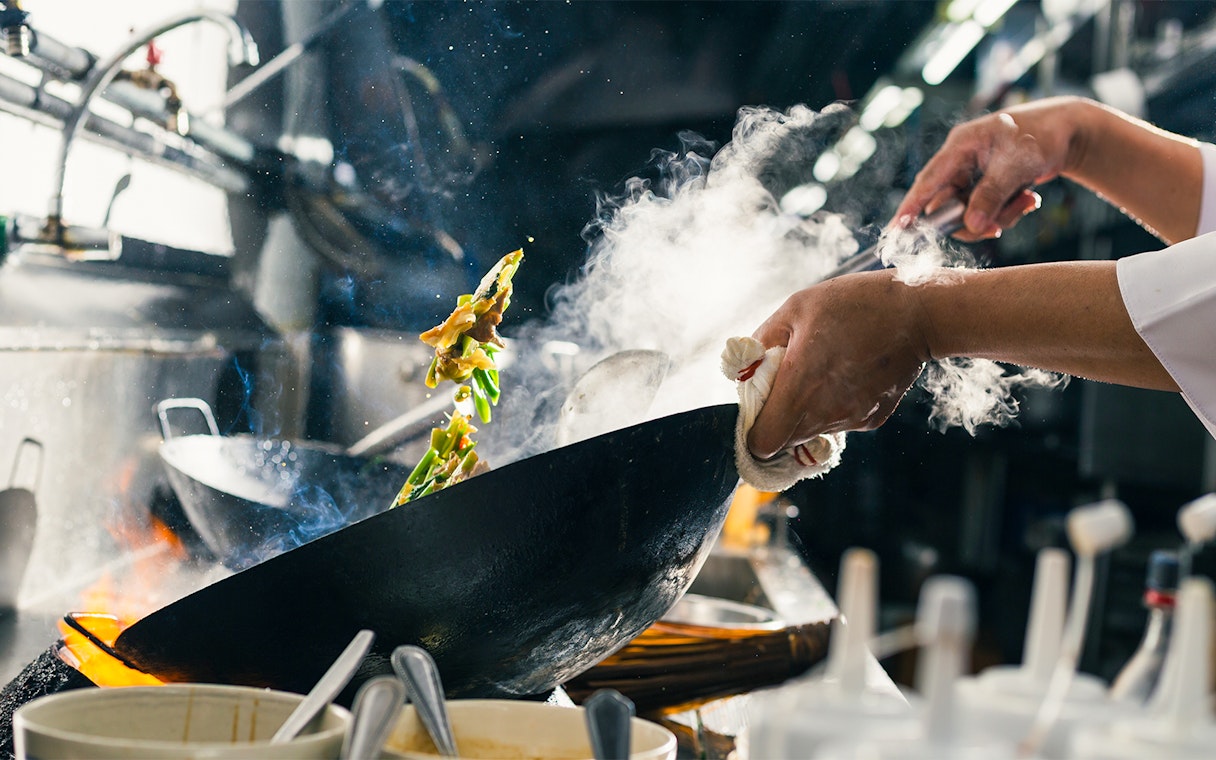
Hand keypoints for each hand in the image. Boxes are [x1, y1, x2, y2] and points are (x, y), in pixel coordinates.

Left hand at [746, 271, 931, 459]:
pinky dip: (834, 405)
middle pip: (785, 440)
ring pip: (812, 431)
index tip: (756, 405)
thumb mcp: (796, 309)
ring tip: (821, 369)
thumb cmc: (854, 305)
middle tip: (786, 381)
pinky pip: (839, 422)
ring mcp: (851, 420)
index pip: (762, 442)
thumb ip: (762, 341)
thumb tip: (743, 367)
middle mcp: (825, 414)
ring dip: (806, 410)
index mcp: (800, 388)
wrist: (919, 314)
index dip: (753, 430)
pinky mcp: (872, 420)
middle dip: (777, 418)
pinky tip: (846, 373)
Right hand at [892, 97, 1084, 239]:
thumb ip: (992, 195)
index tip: (897, 229)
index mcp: (960, 146)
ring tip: (1027, 202)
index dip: (911, 206)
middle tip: (997, 227)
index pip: (928, 181)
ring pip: (969, 212)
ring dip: (998, 216)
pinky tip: (1028, 200)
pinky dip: (1007, 212)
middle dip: (973, 220)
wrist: (1069, 131)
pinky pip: (985, 211)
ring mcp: (973, 175)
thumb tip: (972, 224)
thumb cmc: (1042, 136)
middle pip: (948, 205)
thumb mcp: (1017, 165)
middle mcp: (961, 161)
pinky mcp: (986, 186)